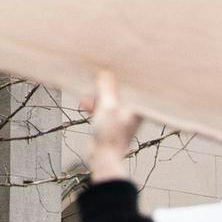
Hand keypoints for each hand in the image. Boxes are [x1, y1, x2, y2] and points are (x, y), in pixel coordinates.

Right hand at [81, 69, 141, 184]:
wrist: (104, 157)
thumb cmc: (111, 134)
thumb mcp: (107, 106)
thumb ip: (106, 89)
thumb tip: (104, 73)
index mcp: (137, 108)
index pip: (133, 87)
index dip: (125, 76)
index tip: (118, 65)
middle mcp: (131, 112)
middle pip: (120, 92)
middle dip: (108, 85)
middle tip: (99, 74)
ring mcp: (121, 118)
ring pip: (109, 99)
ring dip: (98, 96)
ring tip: (88, 93)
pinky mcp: (110, 123)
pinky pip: (102, 108)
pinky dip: (94, 105)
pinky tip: (85, 104)